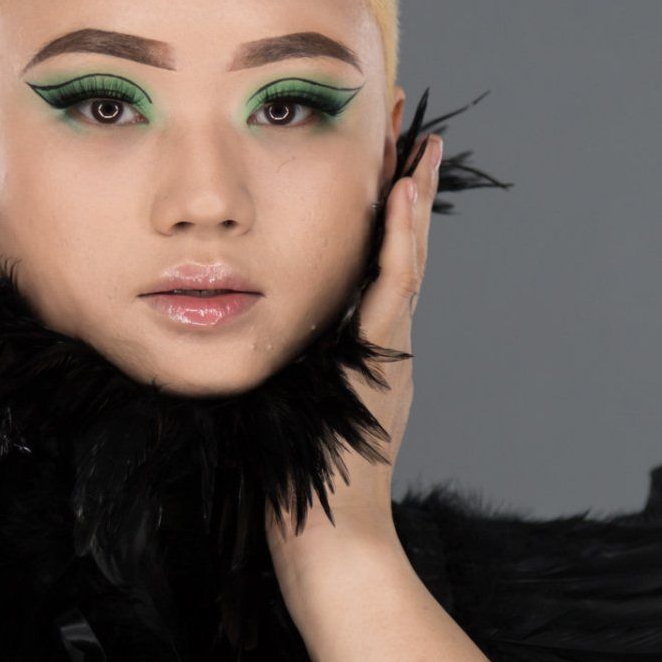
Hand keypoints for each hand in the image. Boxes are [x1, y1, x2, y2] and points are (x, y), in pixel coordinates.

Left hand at [266, 132, 442, 581]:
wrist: (328, 542)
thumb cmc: (297, 484)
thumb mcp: (291, 406)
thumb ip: (287, 364)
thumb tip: (248, 324)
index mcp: (359, 345)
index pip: (374, 259)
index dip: (379, 205)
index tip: (378, 150)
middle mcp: (381, 342)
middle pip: (398, 247)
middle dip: (401, 182)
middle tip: (405, 120)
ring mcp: (388, 353)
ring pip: (404, 261)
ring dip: (409, 199)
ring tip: (413, 143)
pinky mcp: (381, 366)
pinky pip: (392, 295)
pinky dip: (400, 245)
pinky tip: (400, 200)